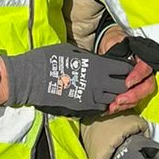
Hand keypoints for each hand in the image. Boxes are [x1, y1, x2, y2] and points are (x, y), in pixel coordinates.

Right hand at [0, 44, 134, 116]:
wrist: (31, 79)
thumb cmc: (48, 59)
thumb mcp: (72, 50)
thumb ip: (89, 57)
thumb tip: (98, 59)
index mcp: (97, 65)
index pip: (124, 69)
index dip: (127, 69)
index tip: (125, 68)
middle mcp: (98, 82)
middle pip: (123, 86)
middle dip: (124, 84)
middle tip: (120, 82)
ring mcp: (91, 97)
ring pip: (114, 100)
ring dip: (114, 96)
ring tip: (109, 92)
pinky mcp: (83, 108)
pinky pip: (101, 108)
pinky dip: (103, 104)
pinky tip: (98, 99)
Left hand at [95, 26, 158, 112]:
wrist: (108, 45)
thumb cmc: (113, 42)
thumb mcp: (114, 41)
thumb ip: (116, 48)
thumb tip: (111, 57)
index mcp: (143, 58)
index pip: (146, 68)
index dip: (138, 76)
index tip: (127, 83)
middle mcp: (145, 72)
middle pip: (147, 87)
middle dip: (133, 96)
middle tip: (119, 100)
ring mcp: (139, 83)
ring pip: (140, 97)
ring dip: (127, 104)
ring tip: (113, 107)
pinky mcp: (131, 91)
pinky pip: (131, 101)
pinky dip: (121, 107)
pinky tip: (110, 109)